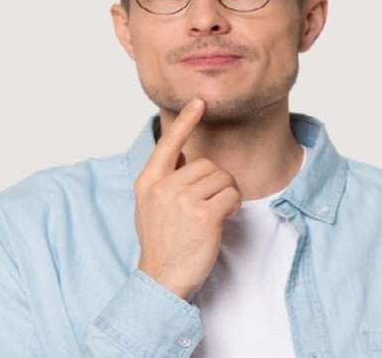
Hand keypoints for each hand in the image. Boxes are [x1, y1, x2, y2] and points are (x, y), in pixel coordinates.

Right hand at [133, 98, 241, 300]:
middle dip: (215, 182)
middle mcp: (163, 187)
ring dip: (226, 194)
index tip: (199, 101)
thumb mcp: (150, 207)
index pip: (168, 143)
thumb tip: (184, 156)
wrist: (162, 279)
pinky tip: (223, 220)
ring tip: (214, 214)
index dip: (186, 121)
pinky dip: (233, 206)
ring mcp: (183, 200)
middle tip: (210, 204)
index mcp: (147, 182)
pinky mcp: (204, 215)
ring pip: (221, 178)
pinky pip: (231, 196)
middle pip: (206, 164)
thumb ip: (164, 180)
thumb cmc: (161, 244)